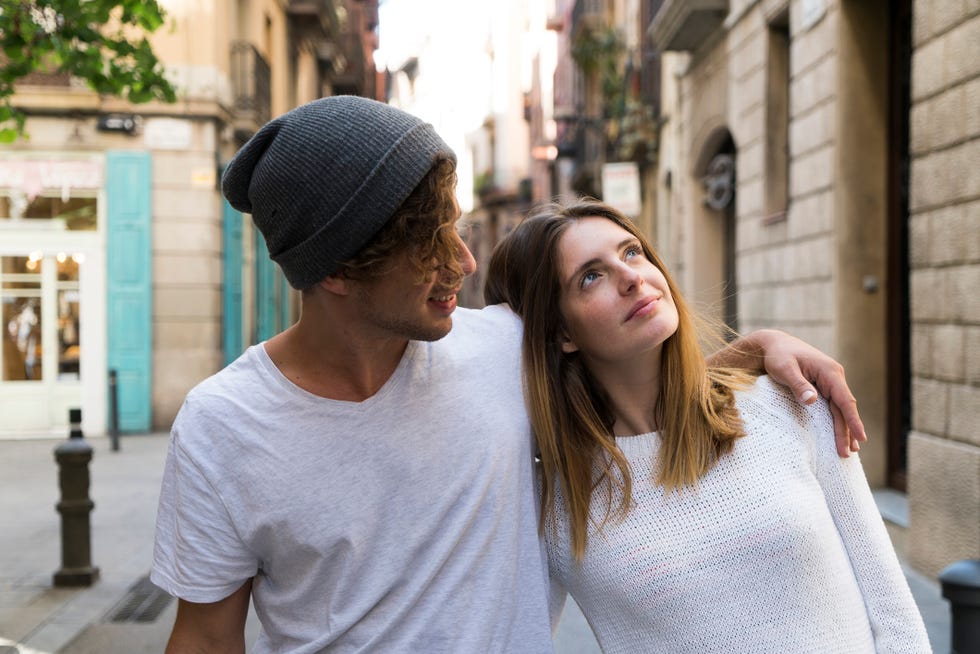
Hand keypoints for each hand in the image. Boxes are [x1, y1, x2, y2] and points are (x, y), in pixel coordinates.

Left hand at [755, 330, 866, 456]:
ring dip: (843, 429)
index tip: (861, 437)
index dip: (853, 420)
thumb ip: (798, 385)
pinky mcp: (822, 387)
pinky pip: (832, 407)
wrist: (773, 344)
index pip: (845, 400)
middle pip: (844, 409)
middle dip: (847, 432)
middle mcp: (834, 377)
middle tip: (846, 454)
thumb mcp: (785, 369)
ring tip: (848, 451)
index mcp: (830, 372)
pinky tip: (840, 435)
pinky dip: (836, 421)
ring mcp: (829, 382)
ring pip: (839, 410)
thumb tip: (813, 401)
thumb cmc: (778, 355)